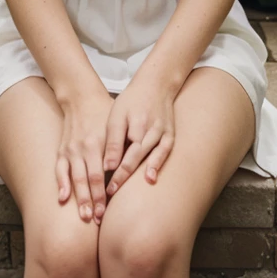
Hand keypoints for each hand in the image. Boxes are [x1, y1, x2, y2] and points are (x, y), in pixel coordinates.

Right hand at [56, 88, 114, 225]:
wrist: (82, 97)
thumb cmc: (105, 113)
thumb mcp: (117, 127)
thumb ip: (122, 148)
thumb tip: (134, 171)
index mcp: (98, 143)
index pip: (101, 175)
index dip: (103, 194)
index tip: (107, 212)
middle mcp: (83, 148)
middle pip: (88, 179)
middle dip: (92, 201)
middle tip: (96, 220)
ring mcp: (71, 149)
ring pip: (74, 177)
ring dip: (78, 198)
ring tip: (83, 216)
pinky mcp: (62, 150)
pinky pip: (60, 169)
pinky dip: (61, 183)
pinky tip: (62, 198)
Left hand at [103, 79, 174, 195]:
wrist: (156, 84)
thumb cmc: (132, 100)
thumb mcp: (117, 114)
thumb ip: (114, 140)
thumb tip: (108, 166)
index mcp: (136, 124)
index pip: (124, 153)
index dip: (115, 172)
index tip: (106, 188)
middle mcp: (151, 130)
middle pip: (136, 158)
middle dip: (124, 177)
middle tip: (111, 193)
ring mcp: (163, 132)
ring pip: (151, 157)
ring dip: (140, 175)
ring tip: (129, 192)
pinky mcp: (170, 134)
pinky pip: (165, 152)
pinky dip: (159, 165)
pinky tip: (151, 178)